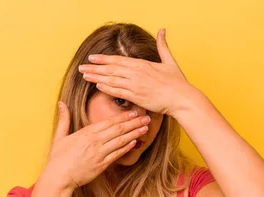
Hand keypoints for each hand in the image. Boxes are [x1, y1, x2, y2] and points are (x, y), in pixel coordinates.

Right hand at [46, 102, 149, 189]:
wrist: (59, 177)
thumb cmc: (58, 158)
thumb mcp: (59, 136)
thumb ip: (64, 119)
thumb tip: (62, 103)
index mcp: (86, 132)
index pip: (109, 122)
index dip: (123, 116)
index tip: (134, 112)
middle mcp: (95, 141)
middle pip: (119, 129)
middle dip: (134, 122)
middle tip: (146, 118)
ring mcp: (99, 153)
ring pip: (121, 140)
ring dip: (134, 133)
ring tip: (145, 128)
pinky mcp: (102, 165)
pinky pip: (117, 154)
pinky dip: (127, 147)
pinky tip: (135, 142)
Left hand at [78, 29, 193, 115]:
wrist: (182, 99)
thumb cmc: (177, 82)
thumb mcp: (170, 61)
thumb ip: (163, 46)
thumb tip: (162, 30)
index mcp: (143, 65)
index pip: (118, 60)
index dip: (103, 59)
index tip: (92, 58)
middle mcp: (137, 74)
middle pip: (111, 69)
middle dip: (94, 68)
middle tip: (81, 67)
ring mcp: (135, 86)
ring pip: (111, 80)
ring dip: (96, 77)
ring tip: (84, 76)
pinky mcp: (137, 97)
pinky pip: (118, 92)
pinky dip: (107, 88)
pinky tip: (97, 86)